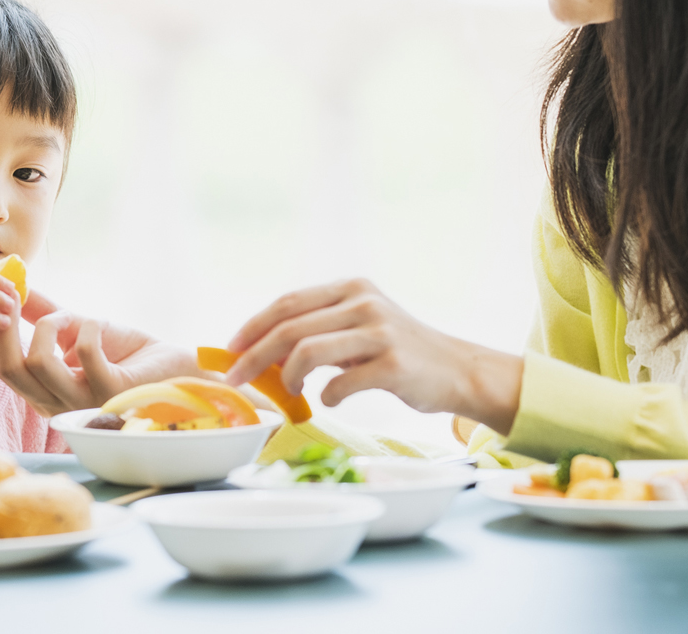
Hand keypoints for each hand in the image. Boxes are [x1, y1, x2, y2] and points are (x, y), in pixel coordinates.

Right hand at [0, 293, 204, 414]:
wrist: (178, 369)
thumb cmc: (130, 353)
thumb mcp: (79, 328)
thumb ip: (44, 313)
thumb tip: (12, 286)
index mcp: (44, 393)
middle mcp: (57, 404)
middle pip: (8, 370)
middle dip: (6, 325)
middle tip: (17, 296)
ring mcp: (84, 403)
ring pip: (38, 362)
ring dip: (51, 324)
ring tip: (75, 317)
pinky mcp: (112, 392)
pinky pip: (85, 353)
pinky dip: (89, 326)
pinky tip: (100, 325)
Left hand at [220, 278, 523, 431]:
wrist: (458, 370)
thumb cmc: (398, 353)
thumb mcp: (361, 326)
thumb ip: (320, 329)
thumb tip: (261, 352)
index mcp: (352, 288)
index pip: (288, 302)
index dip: (253, 325)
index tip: (230, 348)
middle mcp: (364, 303)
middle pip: (290, 327)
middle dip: (254, 355)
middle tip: (236, 377)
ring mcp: (380, 332)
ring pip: (308, 351)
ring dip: (287, 377)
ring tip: (290, 391)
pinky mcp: (394, 364)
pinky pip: (340, 384)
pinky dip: (326, 396)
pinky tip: (329, 399)